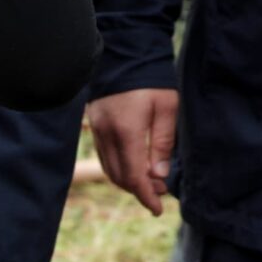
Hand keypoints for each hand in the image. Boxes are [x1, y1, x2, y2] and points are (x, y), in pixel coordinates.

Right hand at [87, 88, 178, 214]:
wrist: (127, 52)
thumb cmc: (153, 80)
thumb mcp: (167, 109)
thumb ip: (163, 144)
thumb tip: (158, 176)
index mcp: (126, 130)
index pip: (133, 175)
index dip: (146, 196)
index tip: (158, 209)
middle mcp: (106, 132)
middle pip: (119, 176)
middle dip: (139, 189)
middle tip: (160, 191)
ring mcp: (97, 128)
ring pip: (109, 168)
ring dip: (128, 179)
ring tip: (151, 180)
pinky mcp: (94, 123)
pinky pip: (104, 155)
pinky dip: (119, 166)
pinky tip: (135, 165)